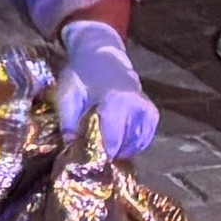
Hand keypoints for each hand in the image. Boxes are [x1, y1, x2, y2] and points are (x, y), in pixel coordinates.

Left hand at [53, 18, 161, 163]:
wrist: (101, 56)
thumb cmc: (82, 75)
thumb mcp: (67, 94)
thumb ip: (68, 121)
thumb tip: (71, 146)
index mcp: (116, 101)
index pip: (112, 141)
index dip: (99, 156)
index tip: (86, 163)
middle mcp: (138, 107)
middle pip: (124, 147)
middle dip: (107, 155)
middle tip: (91, 157)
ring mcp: (148, 111)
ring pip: (135, 146)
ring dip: (119, 151)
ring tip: (102, 148)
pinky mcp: (152, 114)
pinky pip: (143, 140)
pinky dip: (130, 145)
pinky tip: (116, 143)